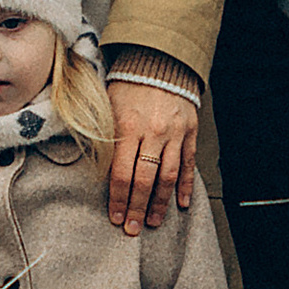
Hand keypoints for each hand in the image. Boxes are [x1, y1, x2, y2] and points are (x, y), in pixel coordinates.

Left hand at [106, 81, 197, 234]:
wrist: (160, 60)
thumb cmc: (128, 85)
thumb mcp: (108, 107)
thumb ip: (105, 138)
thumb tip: (98, 172)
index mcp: (128, 127)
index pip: (121, 173)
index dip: (117, 199)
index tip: (114, 217)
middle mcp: (153, 132)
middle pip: (145, 180)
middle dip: (137, 208)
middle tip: (132, 228)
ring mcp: (175, 133)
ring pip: (168, 176)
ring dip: (161, 203)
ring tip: (154, 221)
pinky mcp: (190, 131)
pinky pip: (188, 164)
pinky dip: (186, 185)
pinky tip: (181, 203)